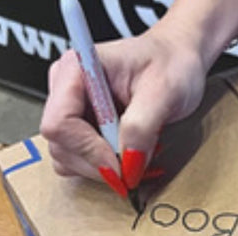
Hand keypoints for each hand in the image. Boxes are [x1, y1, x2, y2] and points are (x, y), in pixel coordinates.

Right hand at [40, 25, 207, 193]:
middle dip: (99, 165)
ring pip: (69, 160)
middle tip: (136, 163)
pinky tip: (131, 157)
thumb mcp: (163, 92)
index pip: (59, 124)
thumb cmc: (170, 65)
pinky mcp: (84, 130)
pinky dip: (107, 170)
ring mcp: (73, 112)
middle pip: (61, 147)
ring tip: (137, 155)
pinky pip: (83, 163)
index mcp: (75, 70)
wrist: (178, 63)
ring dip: (104, 170)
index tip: (120, 164)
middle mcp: (67, 91)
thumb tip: (126, 164)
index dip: (88, 151)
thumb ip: (141, 128)